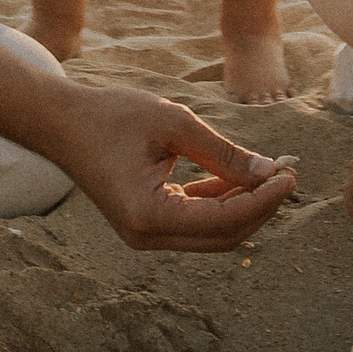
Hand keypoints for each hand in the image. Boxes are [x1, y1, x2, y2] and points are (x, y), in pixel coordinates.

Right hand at [50, 86, 297, 250]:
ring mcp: (145, 235)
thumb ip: (222, 152)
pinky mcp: (147, 224)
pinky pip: (195, 222)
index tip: (290, 174)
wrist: (62, 123)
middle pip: (223, 236)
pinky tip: (238, 176)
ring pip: (212, 233)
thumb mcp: (173, 123)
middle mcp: (146, 236)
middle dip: (260, 207)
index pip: (223, 220)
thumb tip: (268, 171)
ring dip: (243, 206)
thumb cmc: (112, 115)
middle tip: (286, 173)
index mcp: (148, 215)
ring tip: (269, 172)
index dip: (263, 200)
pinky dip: (220, 203)